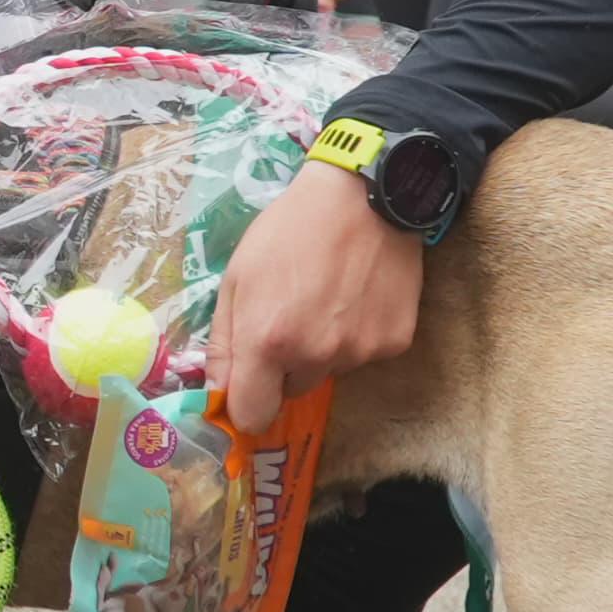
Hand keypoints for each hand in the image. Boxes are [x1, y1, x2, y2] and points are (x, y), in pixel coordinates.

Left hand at [205, 157, 425, 434]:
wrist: (364, 196)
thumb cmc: (288, 231)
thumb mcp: (236, 278)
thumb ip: (223, 343)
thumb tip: (218, 395)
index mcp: (267, 342)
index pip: (253, 415)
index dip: (247, 405)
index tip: (249, 387)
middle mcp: (314, 356)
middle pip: (292, 391)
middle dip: (285, 366)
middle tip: (292, 316)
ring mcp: (358, 352)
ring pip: (329, 371)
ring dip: (323, 348)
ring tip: (327, 297)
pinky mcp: (394, 343)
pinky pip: (364, 354)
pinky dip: (359, 334)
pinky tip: (358, 295)